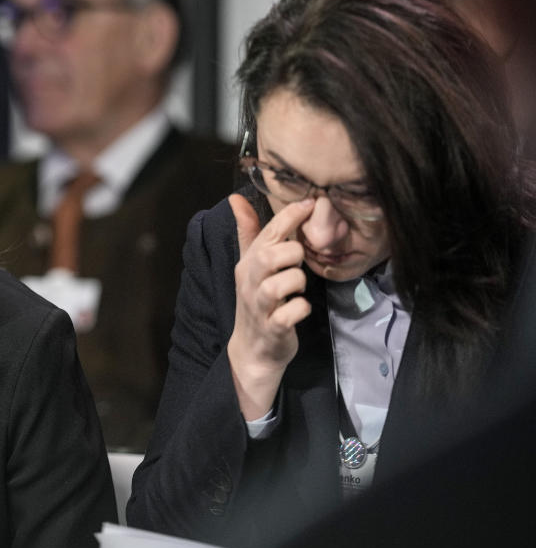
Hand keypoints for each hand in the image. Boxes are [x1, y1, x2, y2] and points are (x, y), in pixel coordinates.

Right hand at [226, 194, 313, 419]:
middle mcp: (250, 283)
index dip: (290, 216)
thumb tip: (236, 197)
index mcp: (247, 264)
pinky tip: (299, 308)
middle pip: (269, 255)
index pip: (266, 233)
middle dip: (293, 253)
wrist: (254, 350)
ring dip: (297, 282)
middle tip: (300, 260)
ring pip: (280, 284)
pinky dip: (300, 309)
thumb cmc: (258, 301)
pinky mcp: (273, 328)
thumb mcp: (251, 265)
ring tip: (298, 288)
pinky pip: (290, 313)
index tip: (311, 203)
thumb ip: (248, 231)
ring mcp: (260, 307)